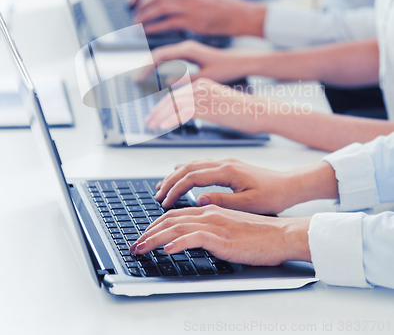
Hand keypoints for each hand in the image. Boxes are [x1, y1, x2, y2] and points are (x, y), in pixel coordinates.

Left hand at [130, 206, 311, 265]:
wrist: (281, 234)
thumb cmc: (258, 234)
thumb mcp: (230, 226)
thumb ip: (212, 226)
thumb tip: (194, 234)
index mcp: (210, 209)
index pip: (175, 215)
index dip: (156, 225)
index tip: (144, 236)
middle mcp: (209, 213)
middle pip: (170, 219)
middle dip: (148, 232)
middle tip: (136, 245)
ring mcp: (215, 224)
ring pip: (177, 227)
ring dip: (155, 239)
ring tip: (141, 249)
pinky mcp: (223, 238)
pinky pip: (195, 238)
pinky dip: (179, 242)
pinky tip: (168, 250)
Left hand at [133, 0, 265, 36]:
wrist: (243, 16)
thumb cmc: (227, 9)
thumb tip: (173, 4)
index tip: (140, 4)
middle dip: (143, 7)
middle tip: (135, 16)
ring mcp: (192, 7)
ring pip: (159, 8)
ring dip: (145, 17)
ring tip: (138, 24)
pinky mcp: (194, 22)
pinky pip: (168, 23)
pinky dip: (154, 27)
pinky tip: (148, 31)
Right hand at [138, 41, 254, 83]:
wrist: (243, 61)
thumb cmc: (228, 68)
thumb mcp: (206, 77)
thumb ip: (186, 79)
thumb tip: (167, 81)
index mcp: (188, 50)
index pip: (159, 56)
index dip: (146, 67)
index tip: (138, 78)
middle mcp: (186, 47)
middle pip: (158, 54)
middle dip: (146, 66)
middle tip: (137, 79)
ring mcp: (189, 49)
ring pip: (164, 55)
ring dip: (153, 65)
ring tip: (144, 77)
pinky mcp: (192, 53)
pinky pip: (172, 58)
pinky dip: (163, 65)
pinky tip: (160, 74)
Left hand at [144, 78, 268, 133]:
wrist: (260, 112)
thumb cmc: (243, 112)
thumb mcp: (218, 105)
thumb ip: (202, 106)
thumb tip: (188, 113)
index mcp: (203, 84)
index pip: (176, 94)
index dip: (162, 106)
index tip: (154, 116)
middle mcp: (201, 86)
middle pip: (171, 98)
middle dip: (157, 111)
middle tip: (148, 122)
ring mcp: (205, 95)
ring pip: (174, 105)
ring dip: (160, 116)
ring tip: (151, 127)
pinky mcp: (209, 106)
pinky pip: (184, 112)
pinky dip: (171, 120)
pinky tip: (163, 127)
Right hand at [155, 158, 297, 213]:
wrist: (289, 185)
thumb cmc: (273, 195)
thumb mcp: (248, 204)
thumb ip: (223, 201)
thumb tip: (199, 201)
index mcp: (227, 171)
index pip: (192, 177)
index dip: (175, 189)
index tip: (165, 202)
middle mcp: (224, 163)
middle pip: (188, 168)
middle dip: (170, 181)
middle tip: (157, 194)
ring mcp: (226, 162)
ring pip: (193, 164)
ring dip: (176, 174)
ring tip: (163, 186)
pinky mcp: (229, 165)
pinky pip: (201, 165)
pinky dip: (187, 170)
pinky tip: (181, 175)